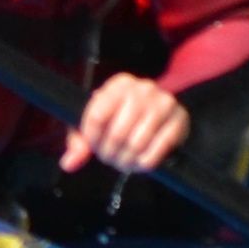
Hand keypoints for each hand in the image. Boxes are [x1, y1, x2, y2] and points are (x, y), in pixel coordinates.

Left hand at [62, 71, 188, 176]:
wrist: (163, 117)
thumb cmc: (123, 120)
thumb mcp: (97, 125)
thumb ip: (80, 142)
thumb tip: (69, 163)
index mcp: (119, 84)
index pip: (96, 115)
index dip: (92, 139)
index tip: (94, 148)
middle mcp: (142, 88)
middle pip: (117, 132)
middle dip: (110, 154)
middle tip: (111, 160)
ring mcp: (164, 102)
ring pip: (137, 142)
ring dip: (127, 160)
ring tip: (125, 162)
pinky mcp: (180, 119)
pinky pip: (158, 148)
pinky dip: (146, 162)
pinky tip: (141, 162)